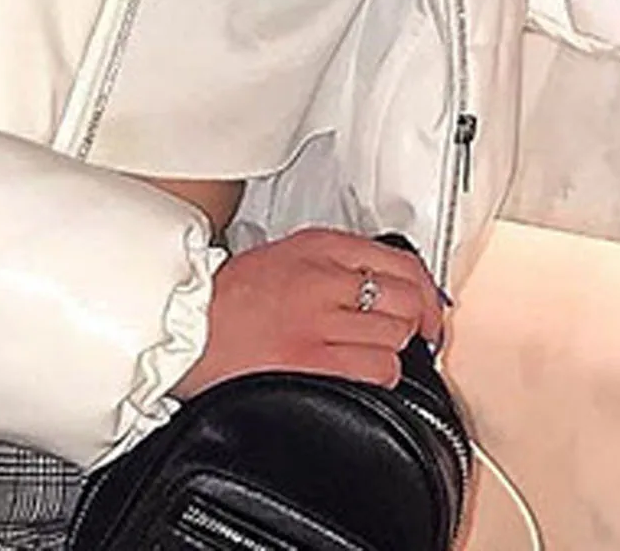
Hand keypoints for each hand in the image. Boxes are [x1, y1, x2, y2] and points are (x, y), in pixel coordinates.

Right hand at [174, 228, 445, 398]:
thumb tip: (386, 282)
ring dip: (393, 348)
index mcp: (319, 246)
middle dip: (417, 321)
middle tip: (412, 335)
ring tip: (372, 352)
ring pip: (396, 334)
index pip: (400, 261)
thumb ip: (335, 261)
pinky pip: (378, 367)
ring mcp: (319, 319)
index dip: (428, 290)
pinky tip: (362, 372)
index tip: (432, 308)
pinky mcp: (312, 359)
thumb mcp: (286, 255)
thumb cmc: (230, 298)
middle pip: (408, 298)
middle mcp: (323, 277)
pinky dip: (381, 374)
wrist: (186, 326)